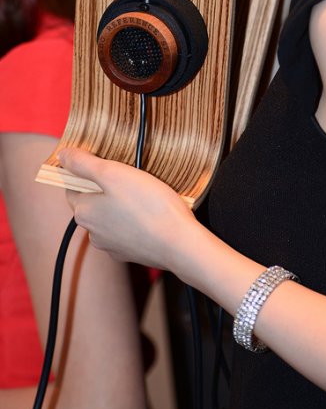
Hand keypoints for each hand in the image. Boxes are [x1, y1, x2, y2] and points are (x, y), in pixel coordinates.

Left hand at [60, 148, 194, 271]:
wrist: (179, 242)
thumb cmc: (148, 205)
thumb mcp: (113, 173)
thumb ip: (84, 163)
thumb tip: (62, 155)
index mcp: (84, 212)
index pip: (73, 187)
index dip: (87, 172)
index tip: (107, 163)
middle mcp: (93, 233)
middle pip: (93, 203)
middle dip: (107, 189)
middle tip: (129, 175)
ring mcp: (112, 246)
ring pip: (110, 218)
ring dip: (121, 206)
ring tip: (144, 194)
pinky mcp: (131, 253)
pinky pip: (127, 231)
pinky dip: (134, 222)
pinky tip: (151, 213)